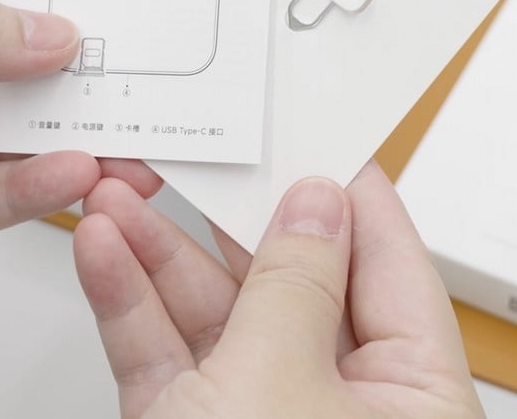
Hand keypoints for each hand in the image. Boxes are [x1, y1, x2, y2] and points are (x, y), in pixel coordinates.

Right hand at [73, 163, 483, 418]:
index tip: (309, 125)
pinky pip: (166, 360)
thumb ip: (295, 285)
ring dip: (163, 251)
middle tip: (194, 147)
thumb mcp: (284, 384)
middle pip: (293, 282)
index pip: (390, 265)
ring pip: (216, 317)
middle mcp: (344, 409)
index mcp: (415, 397)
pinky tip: (101, 250)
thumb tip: (316, 206)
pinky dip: (131, 307)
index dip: (347, 190)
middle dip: (229, 214)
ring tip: (119, 186)